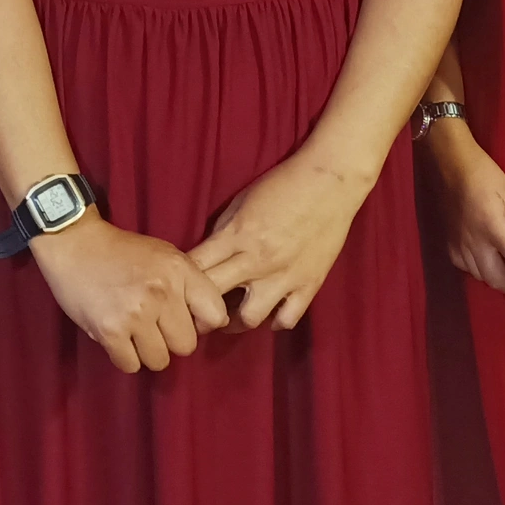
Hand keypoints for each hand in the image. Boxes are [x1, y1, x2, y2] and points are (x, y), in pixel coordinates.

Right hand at [31, 217, 231, 373]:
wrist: (76, 243)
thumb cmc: (123, 251)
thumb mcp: (165, 255)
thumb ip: (189, 284)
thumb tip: (211, 323)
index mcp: (179, 271)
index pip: (215, 315)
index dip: (202, 323)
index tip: (185, 319)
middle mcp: (161, 293)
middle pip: (186, 346)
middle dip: (171, 340)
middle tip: (153, 326)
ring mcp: (135, 314)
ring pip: (160, 361)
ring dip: (147, 351)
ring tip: (134, 332)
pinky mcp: (110, 331)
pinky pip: (131, 365)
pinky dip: (125, 356)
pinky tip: (117, 337)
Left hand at [186, 148, 374, 330]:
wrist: (330, 182)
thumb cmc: (282, 185)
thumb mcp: (241, 202)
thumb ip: (223, 233)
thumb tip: (206, 257)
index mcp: (237, 235)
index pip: (196, 268)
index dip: (180, 282)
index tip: (174, 291)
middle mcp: (257, 261)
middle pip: (214, 297)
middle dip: (197, 310)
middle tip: (192, 315)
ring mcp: (285, 277)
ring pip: (250, 318)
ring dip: (234, 323)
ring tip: (229, 319)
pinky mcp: (309, 285)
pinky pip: (287, 319)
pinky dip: (275, 321)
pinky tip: (269, 312)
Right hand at [424, 121, 504, 295]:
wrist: (452, 164)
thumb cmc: (486, 175)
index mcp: (491, 227)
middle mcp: (473, 242)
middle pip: (496, 279)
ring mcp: (459, 245)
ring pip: (480, 277)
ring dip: (497, 277)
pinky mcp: (450, 244)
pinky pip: (466, 267)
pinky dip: (479, 269)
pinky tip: (488, 259)